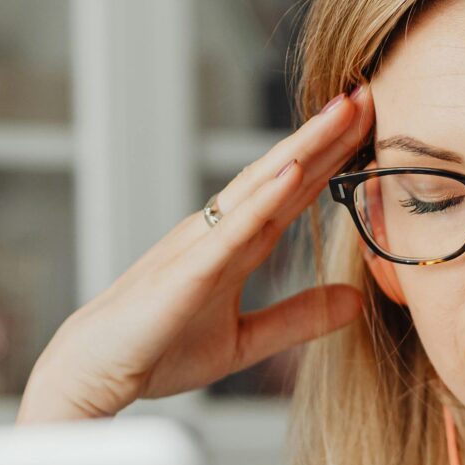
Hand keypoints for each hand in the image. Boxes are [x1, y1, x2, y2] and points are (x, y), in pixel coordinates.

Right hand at [18, 87, 373, 423]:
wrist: (95, 372)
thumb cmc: (156, 351)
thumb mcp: (244, 341)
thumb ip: (297, 319)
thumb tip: (355, 301)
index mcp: (231, 243)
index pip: (292, 192)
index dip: (330, 158)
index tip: (368, 125)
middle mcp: (216, 230)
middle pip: (281, 173)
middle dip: (326, 135)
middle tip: (369, 93)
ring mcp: (200, 244)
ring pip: (259, 186)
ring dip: (302, 148)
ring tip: (341, 113)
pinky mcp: (187, 270)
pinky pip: (231, 229)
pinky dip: (262, 199)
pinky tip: (292, 171)